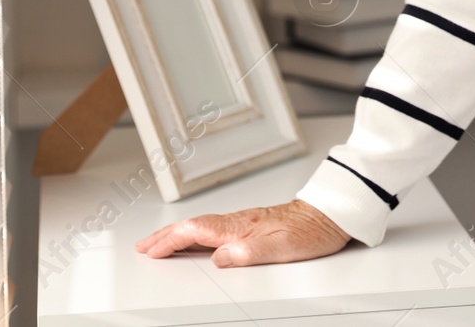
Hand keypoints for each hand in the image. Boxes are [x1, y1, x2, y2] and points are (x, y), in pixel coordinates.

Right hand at [135, 199, 350, 267]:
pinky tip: (196, 242)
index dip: (169, 241)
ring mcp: (243, 222)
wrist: (331, 216)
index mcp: (238, 227)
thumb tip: (220, 258)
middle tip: (143, 246)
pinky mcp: (252, 226)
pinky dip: (195, 235)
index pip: (194, 232)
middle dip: (164, 236)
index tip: (150, 250)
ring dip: (176, 235)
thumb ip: (248, 253)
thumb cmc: (310, 231)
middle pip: (191, 227)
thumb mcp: (280, 248)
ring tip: (159, 244)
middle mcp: (237, 222)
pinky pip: (213, 230)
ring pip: (200, 227)